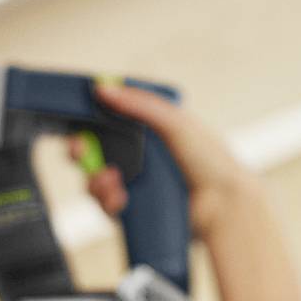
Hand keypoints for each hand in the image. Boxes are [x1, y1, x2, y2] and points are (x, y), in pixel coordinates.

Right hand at [75, 80, 253, 246]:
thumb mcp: (175, 122)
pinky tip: (119, 199)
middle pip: (93, 151)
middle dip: (81, 152)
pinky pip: (106, 206)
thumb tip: (103, 89)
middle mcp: (137, 157)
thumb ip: (140, 104)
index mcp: (146, 130)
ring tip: (111, 181)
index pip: (106, 121)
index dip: (87, 122)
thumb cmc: (209, 159)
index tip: (76, 122)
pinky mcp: (134, 211)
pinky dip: (107, 201)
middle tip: (82, 152)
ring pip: (95, 180)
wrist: (224, 204)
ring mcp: (134, 185)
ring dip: (95, 180)